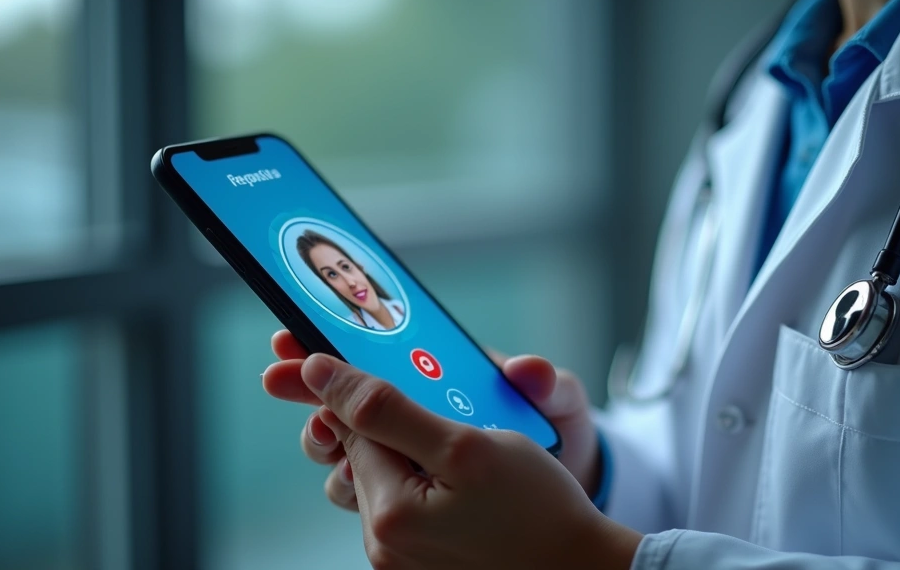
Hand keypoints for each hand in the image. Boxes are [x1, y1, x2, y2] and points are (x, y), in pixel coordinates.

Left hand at [298, 353, 641, 568]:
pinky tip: (461, 476)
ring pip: (380, 476)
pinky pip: (402, 502)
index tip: (339, 352)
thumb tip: (318, 374)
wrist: (581, 567)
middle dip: (387, 419)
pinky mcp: (419, 561)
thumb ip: (388, 409)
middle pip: (361, 453)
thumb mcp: (467, 446)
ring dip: (405, 448)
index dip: (352, 383)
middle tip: (434, 407)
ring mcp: (399, 558)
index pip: (349, 425)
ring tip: (454, 444)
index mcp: (389, 514)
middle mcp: (384, 544)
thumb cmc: (539, 509)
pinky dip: (422, 476)